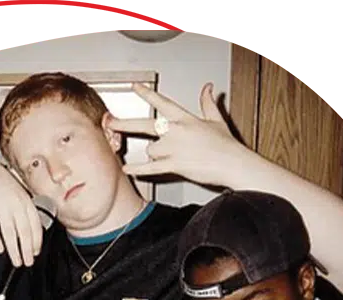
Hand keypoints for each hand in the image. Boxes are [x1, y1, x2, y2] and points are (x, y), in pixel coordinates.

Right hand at [0, 159, 42, 266]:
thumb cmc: (3, 184)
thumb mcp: (21, 194)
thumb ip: (27, 210)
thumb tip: (32, 231)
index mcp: (26, 201)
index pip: (35, 225)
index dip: (36, 241)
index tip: (35, 253)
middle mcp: (15, 205)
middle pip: (23, 232)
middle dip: (26, 250)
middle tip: (27, 262)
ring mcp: (1, 207)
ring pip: (9, 233)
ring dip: (14, 250)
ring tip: (16, 261)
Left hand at [110, 82, 247, 185]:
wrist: (233, 163)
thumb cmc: (226, 145)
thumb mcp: (216, 119)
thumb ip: (208, 102)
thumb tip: (209, 88)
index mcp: (185, 118)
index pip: (162, 102)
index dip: (146, 94)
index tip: (134, 87)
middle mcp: (176, 131)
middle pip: (143, 124)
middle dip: (123, 123)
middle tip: (109, 121)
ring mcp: (173, 148)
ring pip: (150, 150)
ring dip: (155, 154)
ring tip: (171, 157)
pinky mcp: (173, 164)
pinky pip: (150, 167)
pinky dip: (138, 169)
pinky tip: (127, 169)